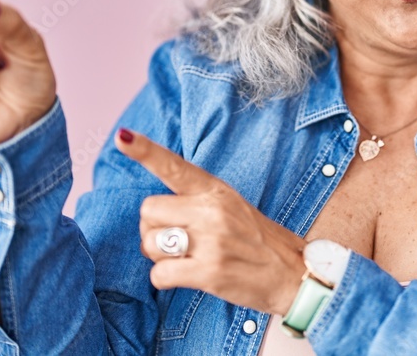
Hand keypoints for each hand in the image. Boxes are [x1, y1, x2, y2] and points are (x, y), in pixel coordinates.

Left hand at [115, 127, 308, 315]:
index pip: (174, 165)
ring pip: (150, 244)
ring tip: (186, 259)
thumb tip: (153, 212)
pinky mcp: (209, 271)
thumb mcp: (231, 206)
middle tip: (175, 241)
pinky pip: (160, 274)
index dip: (145, 151)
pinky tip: (186, 277)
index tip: (123, 137)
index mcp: (215, 189)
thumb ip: (196, 201)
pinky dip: (165, 280)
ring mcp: (211, 240)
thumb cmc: (257, 240)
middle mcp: (211, 210)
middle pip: (148, 211)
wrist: (292, 273)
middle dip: (152, 229)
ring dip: (159, 257)